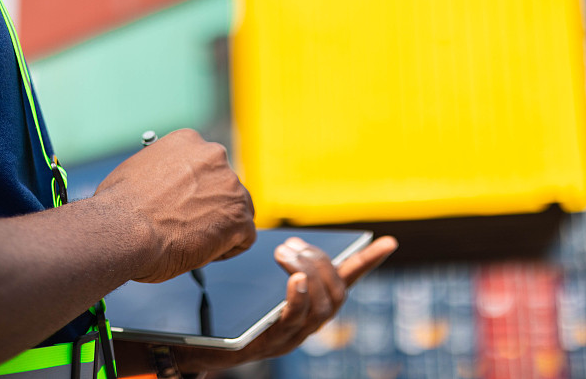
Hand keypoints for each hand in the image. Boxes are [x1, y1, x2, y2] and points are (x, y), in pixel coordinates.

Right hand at [94, 129, 255, 283]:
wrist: (123, 230)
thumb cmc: (120, 209)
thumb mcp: (137, 172)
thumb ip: (162, 175)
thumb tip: (165, 190)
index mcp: (189, 141)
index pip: (206, 164)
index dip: (196, 188)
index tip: (185, 203)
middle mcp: (214, 156)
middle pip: (225, 185)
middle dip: (212, 205)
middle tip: (192, 226)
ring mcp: (231, 187)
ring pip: (238, 210)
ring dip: (221, 226)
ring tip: (193, 242)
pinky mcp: (239, 218)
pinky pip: (244, 236)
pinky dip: (228, 248)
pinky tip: (203, 253)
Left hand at [172, 235, 398, 371]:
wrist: (196, 346)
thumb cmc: (228, 311)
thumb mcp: (255, 282)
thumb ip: (275, 265)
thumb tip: (288, 239)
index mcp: (309, 307)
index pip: (346, 281)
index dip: (368, 262)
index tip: (389, 242)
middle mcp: (308, 325)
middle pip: (336, 293)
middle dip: (321, 262)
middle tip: (291, 244)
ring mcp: (293, 338)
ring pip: (323, 308)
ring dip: (310, 274)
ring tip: (286, 254)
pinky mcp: (272, 344)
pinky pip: (296, 321)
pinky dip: (300, 298)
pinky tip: (294, 279)